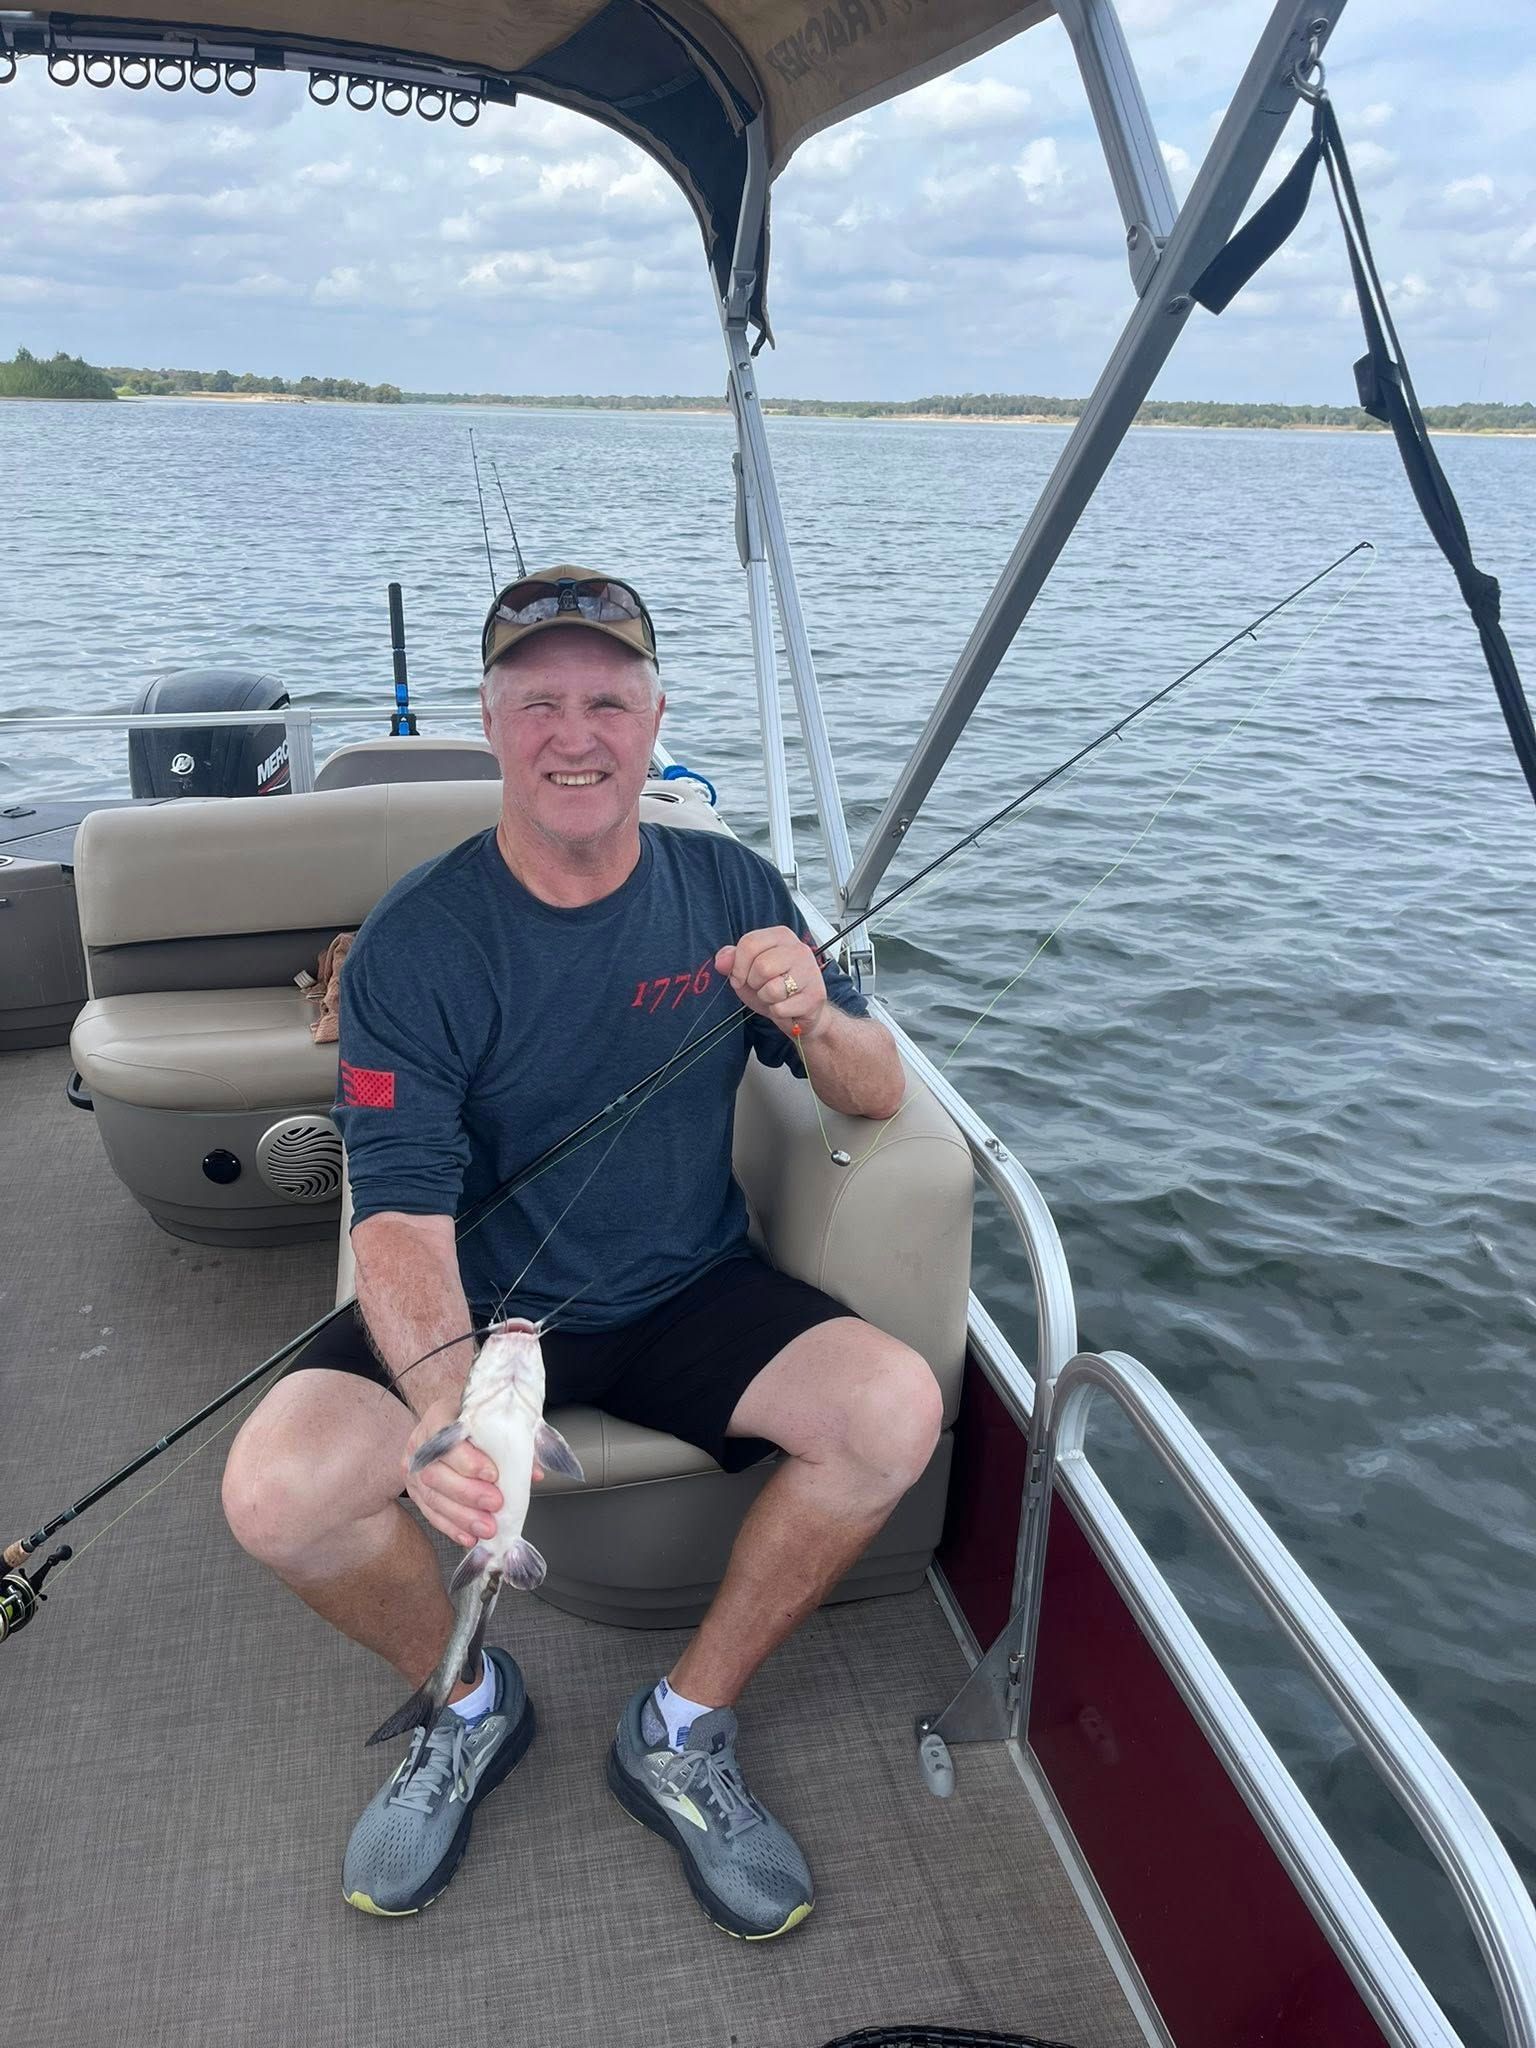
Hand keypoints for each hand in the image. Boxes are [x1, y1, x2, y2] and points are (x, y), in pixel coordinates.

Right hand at [403, 1397, 503, 1549]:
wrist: (449, 1422)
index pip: (446, 1439)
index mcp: (438, 1416)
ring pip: (433, 1497)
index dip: (468, 1460)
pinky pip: (430, 1513)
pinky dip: (451, 1527)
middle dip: (468, 1493)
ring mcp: (413, 1469)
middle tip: (495, 1504)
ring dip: (462, 1517)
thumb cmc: (476, 1420)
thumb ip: (514, 1442)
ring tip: (487, 1528)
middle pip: (436, 1473)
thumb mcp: (493, 1419)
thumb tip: (533, 1474)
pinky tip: (469, 1536)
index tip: (493, 1474)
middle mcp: (420, 1443)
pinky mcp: (414, 1491)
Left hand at [716, 925, 827, 1042]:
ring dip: (766, 999)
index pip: (750, 943)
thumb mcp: (747, 970)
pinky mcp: (815, 995)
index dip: (738, 966)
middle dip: (754, 983)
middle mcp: (798, 949)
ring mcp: (810, 972)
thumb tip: (722, 961)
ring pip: (772, 989)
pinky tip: (787, 1006)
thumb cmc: (774, 986)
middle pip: (761, 966)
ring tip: (775, 996)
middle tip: (762, 987)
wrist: (800, 1011)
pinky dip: (777, 1012)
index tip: (739, 977)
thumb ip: (731, 961)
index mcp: (780, 936)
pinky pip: (781, 1008)